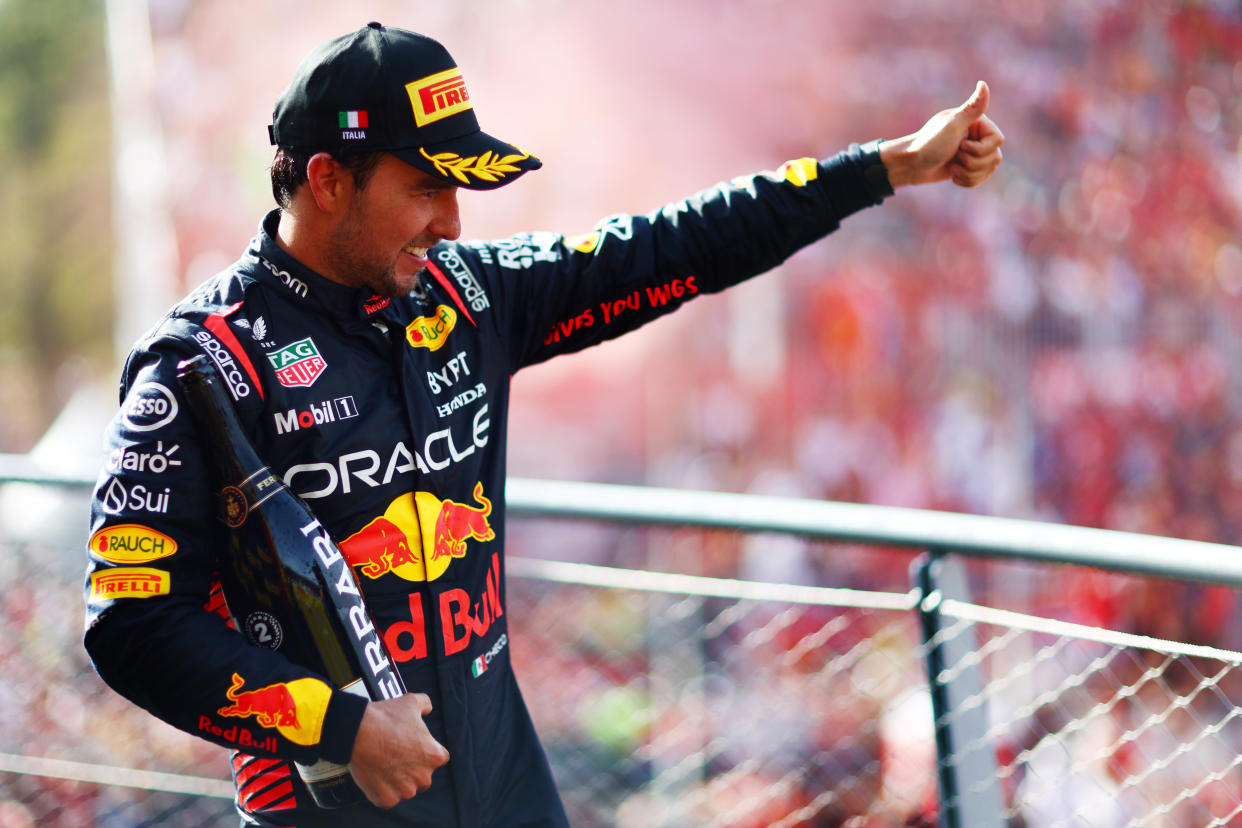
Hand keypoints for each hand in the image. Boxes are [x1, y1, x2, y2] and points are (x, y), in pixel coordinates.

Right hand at [348, 693, 449, 808]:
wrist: (358, 732)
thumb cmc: (386, 718)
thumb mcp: (411, 702)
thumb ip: (426, 704)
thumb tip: (428, 708)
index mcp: (434, 756)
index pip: (438, 758)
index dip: (424, 752)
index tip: (412, 747)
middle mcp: (423, 777)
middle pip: (423, 777)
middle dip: (413, 769)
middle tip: (396, 755)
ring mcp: (404, 791)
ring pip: (406, 789)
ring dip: (398, 781)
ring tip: (385, 764)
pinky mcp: (386, 799)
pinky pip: (388, 798)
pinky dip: (382, 790)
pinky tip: (376, 775)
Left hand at [879, 81, 1003, 188]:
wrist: (910, 165)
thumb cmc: (928, 144)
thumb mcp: (952, 126)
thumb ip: (972, 108)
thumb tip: (983, 83)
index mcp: (977, 122)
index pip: (998, 140)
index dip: (980, 149)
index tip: (960, 146)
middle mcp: (977, 135)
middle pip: (995, 157)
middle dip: (973, 163)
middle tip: (954, 157)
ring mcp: (973, 152)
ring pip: (989, 169)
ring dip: (969, 173)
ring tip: (952, 166)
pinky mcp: (968, 166)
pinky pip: (981, 178)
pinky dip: (968, 181)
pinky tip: (953, 175)